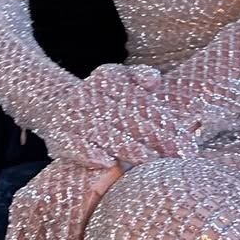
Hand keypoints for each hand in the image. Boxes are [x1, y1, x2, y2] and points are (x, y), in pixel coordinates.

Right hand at [43, 63, 199, 167]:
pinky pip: (75, 146)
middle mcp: (89, 96)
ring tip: (150, 162)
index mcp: (107, 80)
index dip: (163, 121)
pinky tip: (108, 163)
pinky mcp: (59, 138)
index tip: (185, 140)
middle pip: (127, 118)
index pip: (140, 101)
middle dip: (154, 138)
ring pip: (105, 133)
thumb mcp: (118, 78)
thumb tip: (154, 80)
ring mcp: (73, 118)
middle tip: (178, 156)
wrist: (53, 104)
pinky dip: (90, 154)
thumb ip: (138, 76)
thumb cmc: (99, 97)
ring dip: (128, 148)